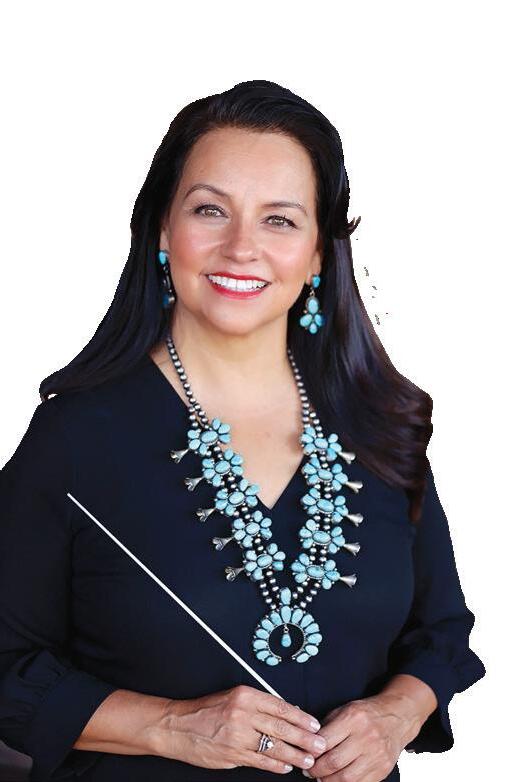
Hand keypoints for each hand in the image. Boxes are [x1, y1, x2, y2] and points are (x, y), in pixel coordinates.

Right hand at [152, 684, 327, 774]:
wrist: (176, 726)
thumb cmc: (205, 710)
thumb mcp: (231, 697)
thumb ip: (257, 705)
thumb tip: (285, 713)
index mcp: (245, 695)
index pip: (280, 706)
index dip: (301, 717)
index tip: (314, 724)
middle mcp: (243, 714)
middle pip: (281, 727)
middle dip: (304, 738)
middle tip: (319, 744)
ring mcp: (237, 736)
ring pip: (273, 746)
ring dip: (294, 755)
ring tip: (307, 760)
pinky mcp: (232, 754)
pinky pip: (259, 761)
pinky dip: (275, 766)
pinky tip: (285, 767)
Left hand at [302, 693, 419, 781]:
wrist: (397, 718)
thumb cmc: (367, 714)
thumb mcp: (344, 710)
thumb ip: (326, 726)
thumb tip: (308, 744)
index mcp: (353, 718)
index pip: (325, 741)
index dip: (311, 752)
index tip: (305, 756)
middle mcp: (366, 737)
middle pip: (334, 762)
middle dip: (316, 770)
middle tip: (309, 771)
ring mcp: (376, 755)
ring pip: (346, 778)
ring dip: (328, 781)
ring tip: (321, 777)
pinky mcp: (383, 769)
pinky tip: (337, 779)